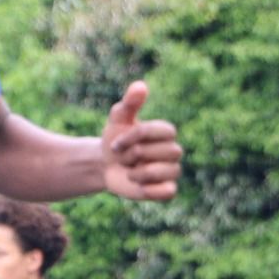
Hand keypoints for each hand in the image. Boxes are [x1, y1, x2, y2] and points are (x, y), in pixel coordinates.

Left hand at [102, 80, 181, 200]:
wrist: (105, 166)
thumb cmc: (115, 139)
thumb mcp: (118, 119)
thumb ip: (130, 102)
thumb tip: (140, 85)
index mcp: (165, 132)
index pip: (158, 131)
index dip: (134, 137)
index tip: (115, 142)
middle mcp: (173, 151)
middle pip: (162, 151)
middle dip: (134, 155)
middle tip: (124, 157)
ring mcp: (171, 171)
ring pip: (161, 172)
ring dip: (137, 173)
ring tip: (130, 171)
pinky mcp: (167, 190)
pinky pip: (166, 192)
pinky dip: (148, 190)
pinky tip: (138, 185)